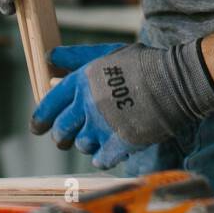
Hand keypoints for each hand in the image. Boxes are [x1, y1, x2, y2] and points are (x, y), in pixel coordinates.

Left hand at [30, 40, 213, 168]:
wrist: (175, 81)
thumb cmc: (143, 63)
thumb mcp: (107, 53)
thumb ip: (77, 56)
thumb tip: (50, 57)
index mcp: (82, 80)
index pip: (50, 104)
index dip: (40, 118)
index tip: (37, 127)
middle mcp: (87, 104)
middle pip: (62, 130)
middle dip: (61, 135)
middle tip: (66, 137)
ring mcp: (103, 126)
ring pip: (81, 145)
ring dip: (87, 143)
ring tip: (100, 135)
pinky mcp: (120, 144)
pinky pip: (100, 159)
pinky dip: (104, 156)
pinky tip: (112, 149)